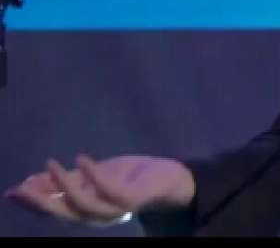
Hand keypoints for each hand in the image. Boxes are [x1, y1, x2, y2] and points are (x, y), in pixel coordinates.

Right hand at [5, 155, 194, 227]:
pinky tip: (81, 158)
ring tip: (50, 164)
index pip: (54, 211)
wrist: (169, 178)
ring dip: (63, 187)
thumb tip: (26, 182)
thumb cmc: (127, 178)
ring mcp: (115, 209)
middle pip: (63, 214)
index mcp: (86, 211)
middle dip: (40, 203)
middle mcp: (98, 216)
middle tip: (21, 188)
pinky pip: (109, 192)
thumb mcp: (91, 176)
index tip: (11, 192)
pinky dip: (93, 176)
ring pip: (83, 206)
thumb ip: (64, 180)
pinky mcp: (132, 199)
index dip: (31, 204)